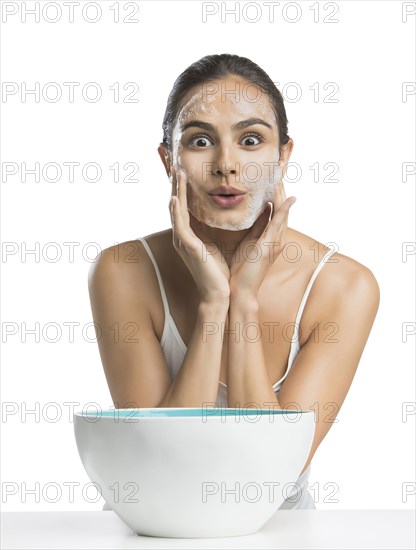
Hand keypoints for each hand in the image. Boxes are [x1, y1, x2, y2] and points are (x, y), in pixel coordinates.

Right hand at [169, 163, 230, 303]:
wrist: (220, 293)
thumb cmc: (220, 271)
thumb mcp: (220, 242)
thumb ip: (220, 225)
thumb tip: (230, 209)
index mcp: (190, 234)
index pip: (184, 206)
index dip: (183, 188)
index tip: (184, 170)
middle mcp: (183, 236)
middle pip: (176, 204)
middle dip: (175, 184)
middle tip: (175, 164)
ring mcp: (183, 241)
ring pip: (176, 211)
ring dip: (175, 191)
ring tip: (176, 173)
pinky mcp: (187, 247)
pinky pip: (180, 226)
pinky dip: (176, 212)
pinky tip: (175, 199)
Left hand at [228, 176, 295, 297]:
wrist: (239, 290)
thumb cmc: (241, 269)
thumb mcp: (248, 242)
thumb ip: (256, 227)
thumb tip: (259, 211)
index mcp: (270, 235)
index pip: (276, 207)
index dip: (275, 190)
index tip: (272, 173)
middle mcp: (276, 237)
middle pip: (283, 206)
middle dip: (281, 186)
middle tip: (280, 166)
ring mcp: (276, 241)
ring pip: (283, 212)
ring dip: (283, 193)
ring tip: (281, 175)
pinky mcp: (270, 246)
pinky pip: (279, 224)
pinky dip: (284, 210)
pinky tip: (288, 198)